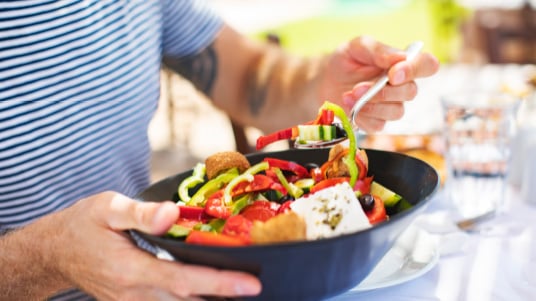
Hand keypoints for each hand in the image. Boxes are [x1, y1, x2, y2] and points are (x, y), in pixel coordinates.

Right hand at [50, 191, 260, 299]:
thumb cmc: (83, 225)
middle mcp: (136, 294)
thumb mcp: (107, 208)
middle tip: (262, 291)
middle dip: (226, 300)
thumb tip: (171, 213)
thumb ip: (140, 213)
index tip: (252, 284)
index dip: (220, 283)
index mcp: (131, 269)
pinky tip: (212, 296)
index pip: (184, 280)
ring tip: (244, 293)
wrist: (55, 252)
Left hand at [318, 35, 439, 131]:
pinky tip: (350, 106)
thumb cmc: (346, 61)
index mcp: (402, 64)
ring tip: (349, 95)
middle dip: (384, 92)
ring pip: (396, 111)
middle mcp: (402, 86)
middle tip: (358, 87)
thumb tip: (399, 58)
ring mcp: (391, 105)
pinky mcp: (377, 121)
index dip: (416, 70)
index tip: (394, 74)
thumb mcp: (357, 47)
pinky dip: (362, 116)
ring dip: (371, 105)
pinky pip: (379, 125)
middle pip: (411, 92)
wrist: (325, 80)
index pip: (427, 65)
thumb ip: (378, 50)